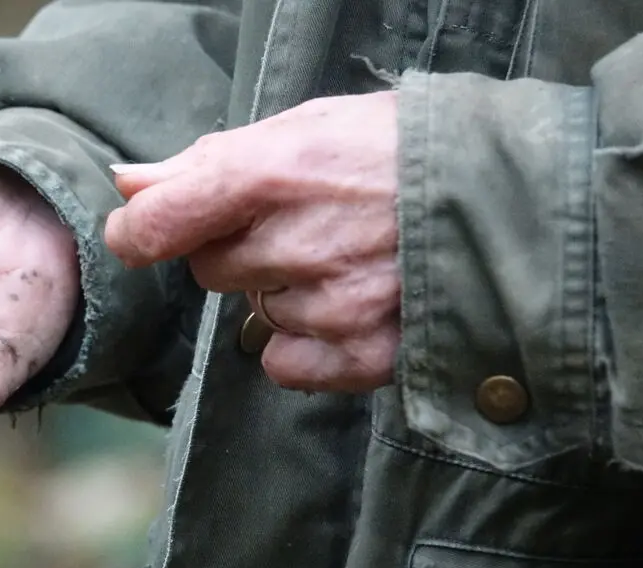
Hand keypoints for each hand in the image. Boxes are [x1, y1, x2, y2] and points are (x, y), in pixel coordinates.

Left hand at [104, 92, 400, 391]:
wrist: (513, 192)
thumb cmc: (401, 149)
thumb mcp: (307, 127)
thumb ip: (208, 160)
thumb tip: (129, 184)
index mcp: (273, 173)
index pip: (159, 223)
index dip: (140, 231)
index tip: (145, 231)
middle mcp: (298, 243)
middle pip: (210, 270)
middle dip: (239, 248)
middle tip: (300, 223)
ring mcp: (334, 304)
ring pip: (256, 313)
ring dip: (283, 290)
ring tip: (345, 255)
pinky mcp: (366, 353)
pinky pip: (286, 364)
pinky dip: (306, 342)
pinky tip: (348, 305)